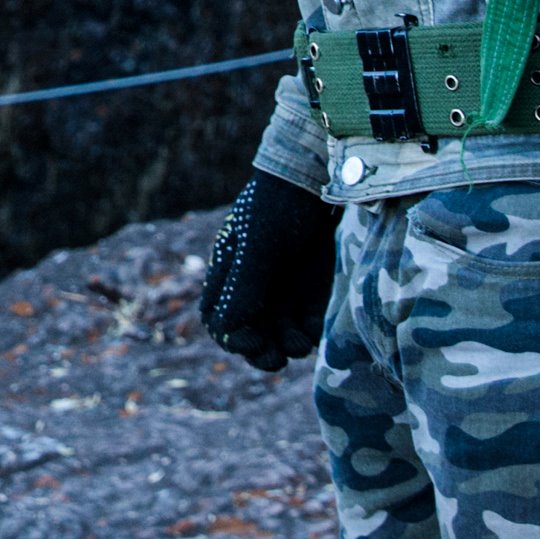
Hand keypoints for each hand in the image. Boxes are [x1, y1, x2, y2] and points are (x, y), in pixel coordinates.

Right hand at [198, 170, 341, 371]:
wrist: (319, 179)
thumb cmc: (279, 206)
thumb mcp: (259, 245)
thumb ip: (243, 286)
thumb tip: (226, 330)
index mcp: (230, 276)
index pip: (220, 323)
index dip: (233, 339)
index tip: (253, 340)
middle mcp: (254, 288)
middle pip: (250, 336)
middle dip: (261, 353)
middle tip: (277, 359)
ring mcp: (284, 291)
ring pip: (280, 335)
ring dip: (288, 346)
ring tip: (301, 342)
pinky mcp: (312, 291)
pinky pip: (308, 324)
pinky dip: (311, 330)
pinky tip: (316, 324)